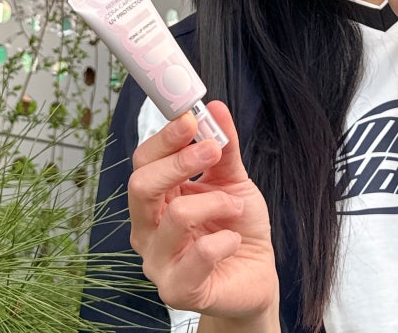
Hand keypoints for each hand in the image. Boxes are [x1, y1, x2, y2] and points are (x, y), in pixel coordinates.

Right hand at [128, 101, 278, 321]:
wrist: (256, 274)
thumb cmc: (237, 225)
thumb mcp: (233, 179)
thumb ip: (223, 146)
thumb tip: (214, 107)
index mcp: (156, 198)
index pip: (143, 162)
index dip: (165, 137)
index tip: (191, 119)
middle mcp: (147, 229)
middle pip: (141, 185)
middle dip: (179, 161)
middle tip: (213, 150)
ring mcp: (158, 262)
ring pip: (175, 215)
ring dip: (216, 201)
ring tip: (236, 206)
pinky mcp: (178, 290)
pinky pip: (199, 255)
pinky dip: (224, 240)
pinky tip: (233, 240)